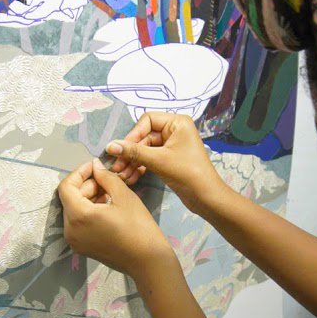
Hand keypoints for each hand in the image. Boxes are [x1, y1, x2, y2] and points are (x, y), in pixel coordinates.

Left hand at [57, 158, 176, 278]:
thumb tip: (95, 165)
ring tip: (109, 193)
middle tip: (106, 179)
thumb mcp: (124, 196)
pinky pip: (78, 223)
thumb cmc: (138, 227)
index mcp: (78, 216)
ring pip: (74, 211)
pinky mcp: (81, 247)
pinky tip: (106, 207)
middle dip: (85, 186)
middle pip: (70, 199)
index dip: (79, 173)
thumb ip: (106, 177)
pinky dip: (88, 212)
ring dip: (87, 198)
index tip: (94, 166)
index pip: (66, 187)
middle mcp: (70, 230)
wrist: (147, 261)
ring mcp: (74, 241)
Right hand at [105, 112, 231, 215]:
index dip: (133, 134)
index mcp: (177, 123)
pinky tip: (130, 178)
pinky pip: (150, 159)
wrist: (206, 197)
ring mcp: (172, 145)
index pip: (147, 120)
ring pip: (145, 150)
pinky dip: (140, 167)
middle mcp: (174, 130)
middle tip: (116, 168)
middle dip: (130, 153)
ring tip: (121, 176)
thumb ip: (133, 152)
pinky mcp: (169, 159)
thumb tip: (110, 146)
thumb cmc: (186, 172)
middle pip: (144, 136)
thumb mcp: (158, 160)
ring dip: (132, 162)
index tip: (121, 150)